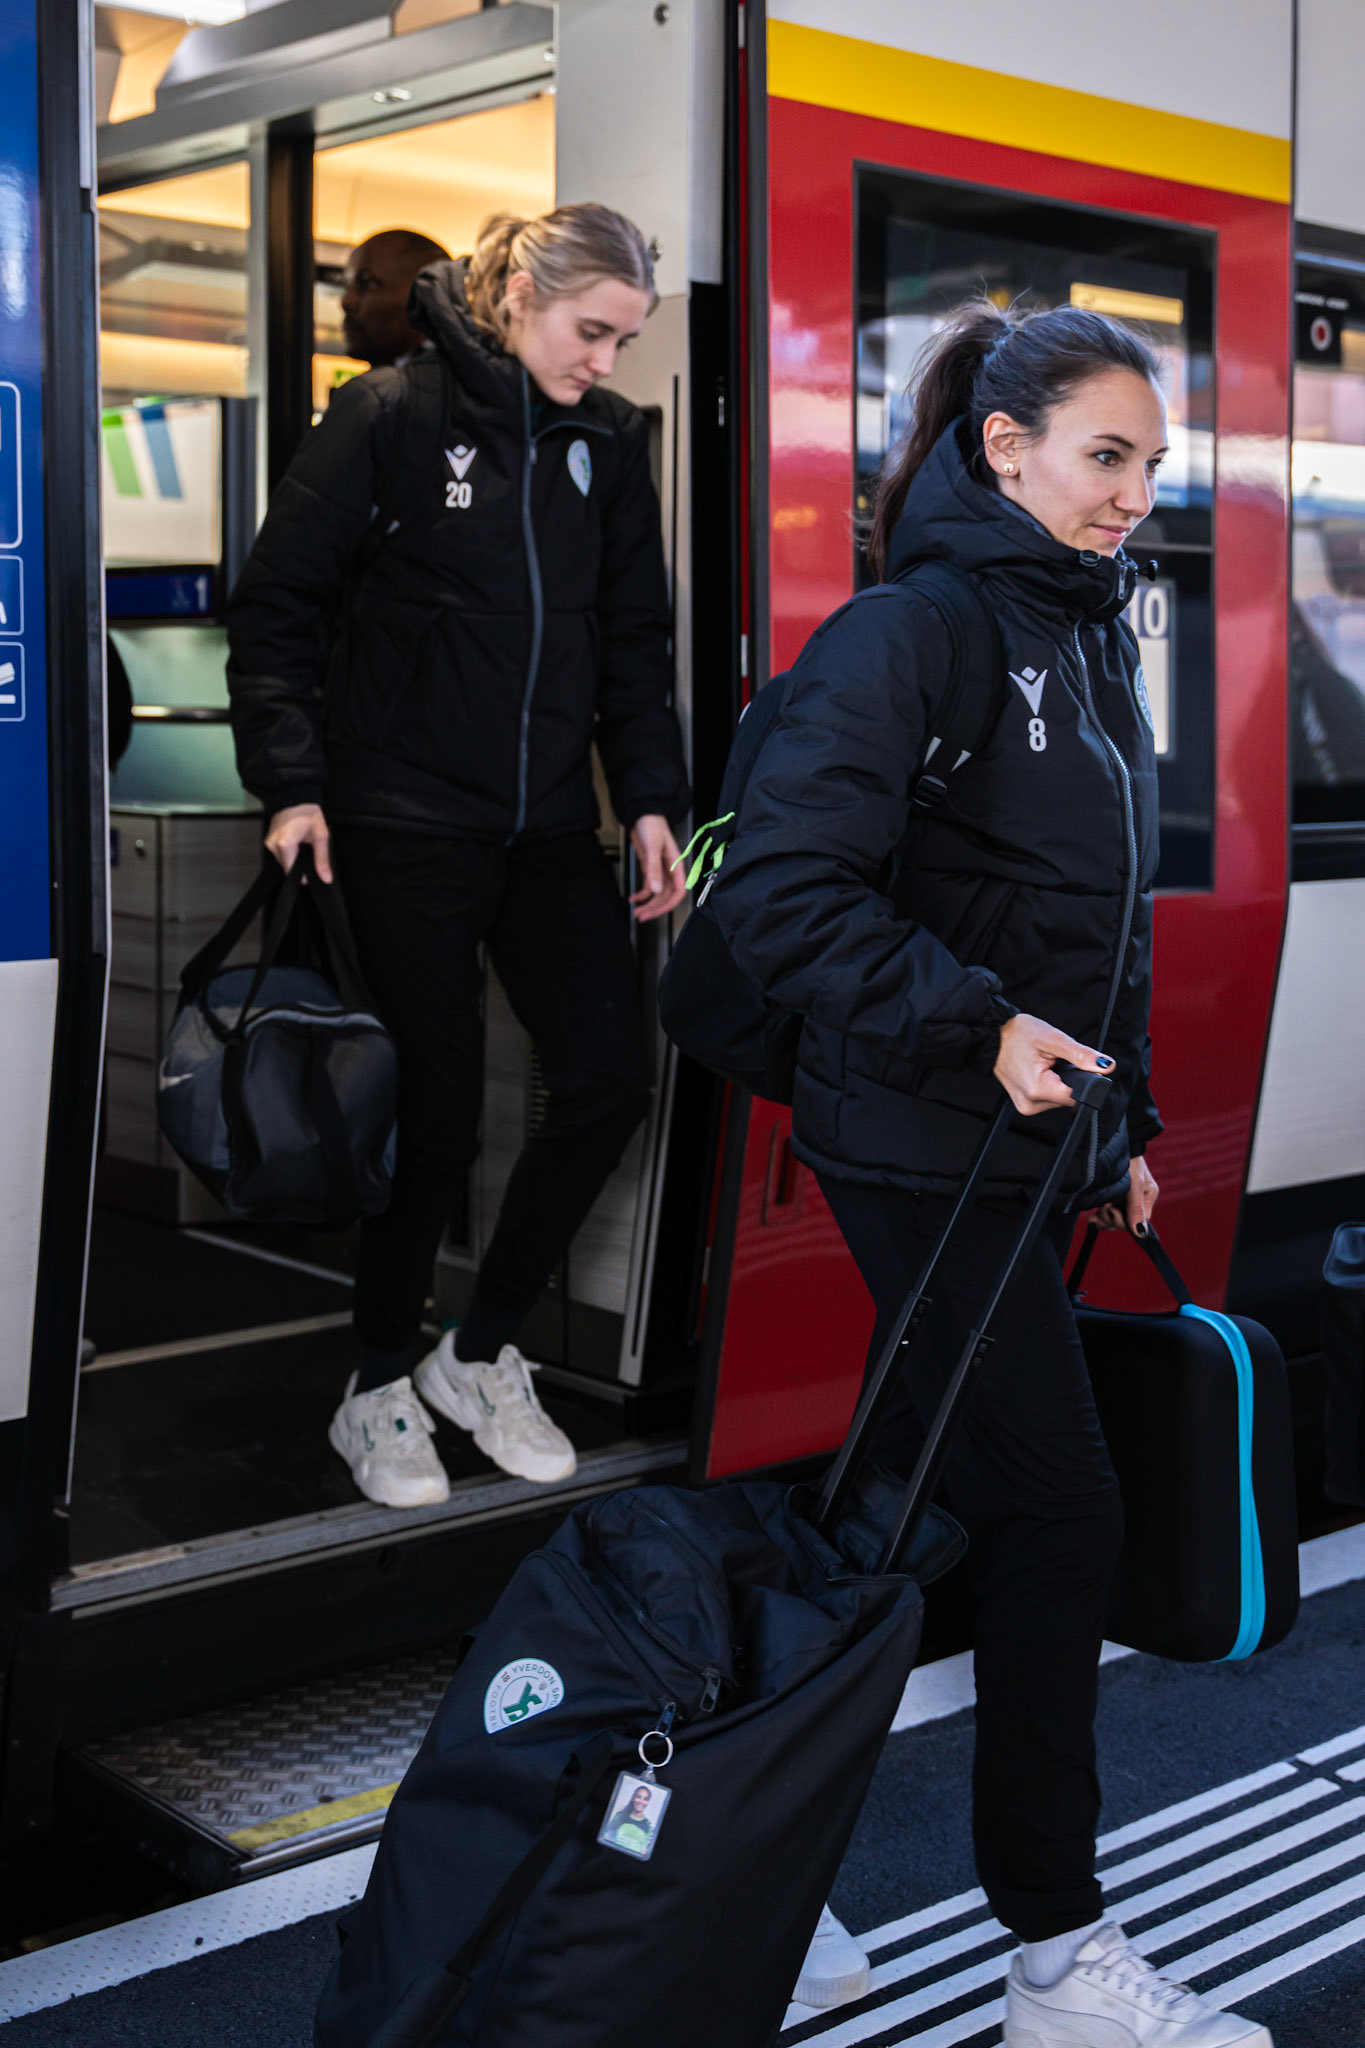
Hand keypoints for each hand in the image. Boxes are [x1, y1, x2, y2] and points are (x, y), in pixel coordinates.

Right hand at [264, 802, 332, 883]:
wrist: (295, 795)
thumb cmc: (308, 812)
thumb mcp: (320, 836)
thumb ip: (322, 859)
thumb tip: (326, 878)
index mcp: (285, 844)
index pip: (292, 871)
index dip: (303, 875)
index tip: (312, 869)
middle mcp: (273, 845)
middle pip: (287, 866)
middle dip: (299, 862)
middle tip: (308, 847)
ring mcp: (268, 842)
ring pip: (283, 861)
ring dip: (294, 856)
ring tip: (301, 841)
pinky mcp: (268, 840)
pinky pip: (279, 853)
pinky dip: (288, 851)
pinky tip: (295, 840)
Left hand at [629, 814, 686, 922]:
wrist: (642, 815)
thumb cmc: (652, 825)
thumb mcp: (653, 847)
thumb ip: (654, 869)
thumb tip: (655, 889)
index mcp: (676, 865)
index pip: (678, 891)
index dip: (669, 904)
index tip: (658, 912)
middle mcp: (669, 870)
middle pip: (666, 896)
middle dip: (655, 908)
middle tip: (642, 916)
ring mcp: (660, 871)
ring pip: (657, 894)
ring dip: (647, 904)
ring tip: (637, 912)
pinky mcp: (650, 869)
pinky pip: (648, 887)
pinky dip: (641, 895)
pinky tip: (633, 899)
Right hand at [992, 1011, 1113, 1116]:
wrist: (992, 1034)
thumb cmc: (1017, 1034)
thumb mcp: (1053, 1039)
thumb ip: (1081, 1055)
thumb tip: (1105, 1066)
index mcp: (1037, 1089)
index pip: (1078, 1096)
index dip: (1082, 1079)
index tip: (1071, 1064)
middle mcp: (1030, 1103)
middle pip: (1069, 1099)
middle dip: (1068, 1079)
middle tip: (1053, 1060)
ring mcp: (1025, 1105)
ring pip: (1059, 1099)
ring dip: (1058, 1082)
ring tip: (1043, 1064)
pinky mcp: (1024, 1103)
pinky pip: (1047, 1098)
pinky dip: (1048, 1085)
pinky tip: (1038, 1071)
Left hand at [1094, 1153, 1159, 1235]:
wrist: (1114, 1143)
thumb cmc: (1129, 1160)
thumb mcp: (1135, 1184)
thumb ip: (1136, 1209)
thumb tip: (1141, 1233)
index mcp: (1147, 1197)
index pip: (1139, 1222)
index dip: (1125, 1221)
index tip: (1112, 1211)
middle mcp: (1136, 1200)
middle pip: (1126, 1223)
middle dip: (1112, 1219)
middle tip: (1104, 1209)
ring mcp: (1123, 1200)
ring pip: (1115, 1220)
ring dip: (1104, 1218)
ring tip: (1095, 1213)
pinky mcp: (1111, 1198)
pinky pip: (1107, 1215)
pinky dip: (1100, 1216)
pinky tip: (1091, 1217)